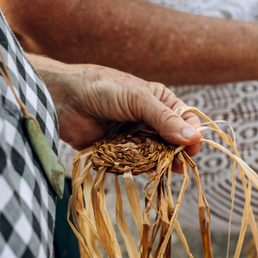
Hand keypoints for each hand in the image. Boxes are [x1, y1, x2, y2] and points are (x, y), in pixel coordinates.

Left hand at [30, 56, 202, 161]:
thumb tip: (194, 138)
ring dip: (156, 163)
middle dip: (176, 153)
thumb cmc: (102, 88)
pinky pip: (133, 164)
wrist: (63, 99)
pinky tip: (135, 168)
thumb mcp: (138, 99)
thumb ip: (165, 119)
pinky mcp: (117, 151)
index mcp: (158, 101)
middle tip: (178, 166)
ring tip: (159, 169)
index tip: (192, 149)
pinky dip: (136, 167)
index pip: (185, 119)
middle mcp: (148, 119)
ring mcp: (133, 136)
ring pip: (154, 156)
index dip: (192, 134)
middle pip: (172, 142)